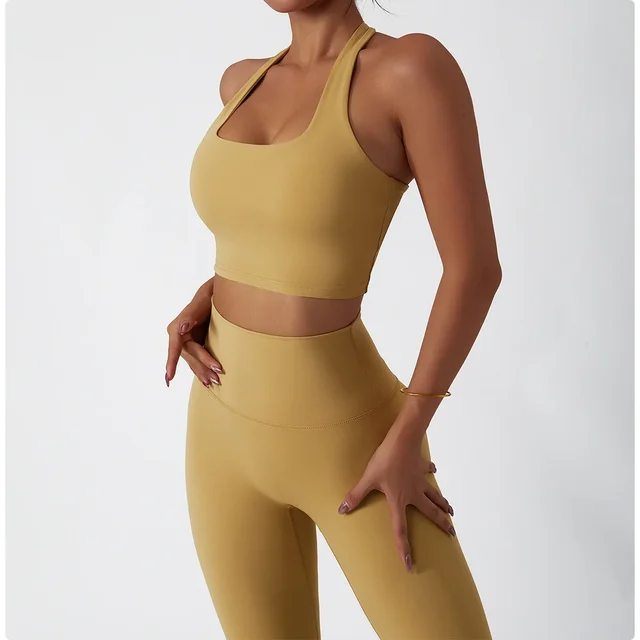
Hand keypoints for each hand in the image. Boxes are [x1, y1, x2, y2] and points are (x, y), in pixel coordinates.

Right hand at [165, 293, 223, 387]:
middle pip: (189, 356)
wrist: (212, 296)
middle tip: (216, 377)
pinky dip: (202, 371)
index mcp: (176, 328)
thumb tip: (181, 327)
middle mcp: (178, 338)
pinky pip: (196, 361)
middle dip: (202, 367)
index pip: (174, 347)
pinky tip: (206, 382)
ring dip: (203, 373)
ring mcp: (185, 344)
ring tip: (214, 383)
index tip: (170, 377)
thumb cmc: (206, 298)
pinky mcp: (194, 346)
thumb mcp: (199, 304)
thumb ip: (189, 315)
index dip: (171, 362)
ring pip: (193, 361)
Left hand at [338, 433, 454, 572]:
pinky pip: (427, 471)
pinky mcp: (421, 466)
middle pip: (430, 512)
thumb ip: (357, 495)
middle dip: (441, 524)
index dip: (404, 548)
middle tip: (451, 533)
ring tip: (451, 511)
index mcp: (399, 500)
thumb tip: (342, 509)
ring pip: (434, 495)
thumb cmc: (385, 460)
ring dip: (442, 503)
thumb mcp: (368, 478)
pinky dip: (431, 472)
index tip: (410, 564)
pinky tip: (433, 471)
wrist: (402, 440)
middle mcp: (414, 493)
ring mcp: (420, 480)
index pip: (400, 529)